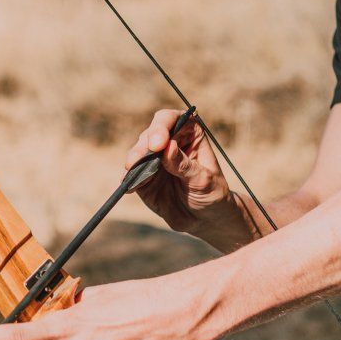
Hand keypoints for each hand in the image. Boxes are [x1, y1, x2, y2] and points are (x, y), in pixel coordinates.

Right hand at [125, 108, 234, 235]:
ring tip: (132, 171)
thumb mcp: (203, 180)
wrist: (204, 219)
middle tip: (138, 160)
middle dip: (143, 147)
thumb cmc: (212, 193)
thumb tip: (168, 147)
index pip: (171, 119)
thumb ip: (184, 165)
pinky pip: (132, 174)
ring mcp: (154, 159)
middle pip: (150, 135)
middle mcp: (169, 142)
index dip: (161, 127)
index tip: (158, 144)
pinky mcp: (144, 177)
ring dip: (134, 161)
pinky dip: (129, 178)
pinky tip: (128, 184)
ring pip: (138, 152)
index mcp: (189, 133)